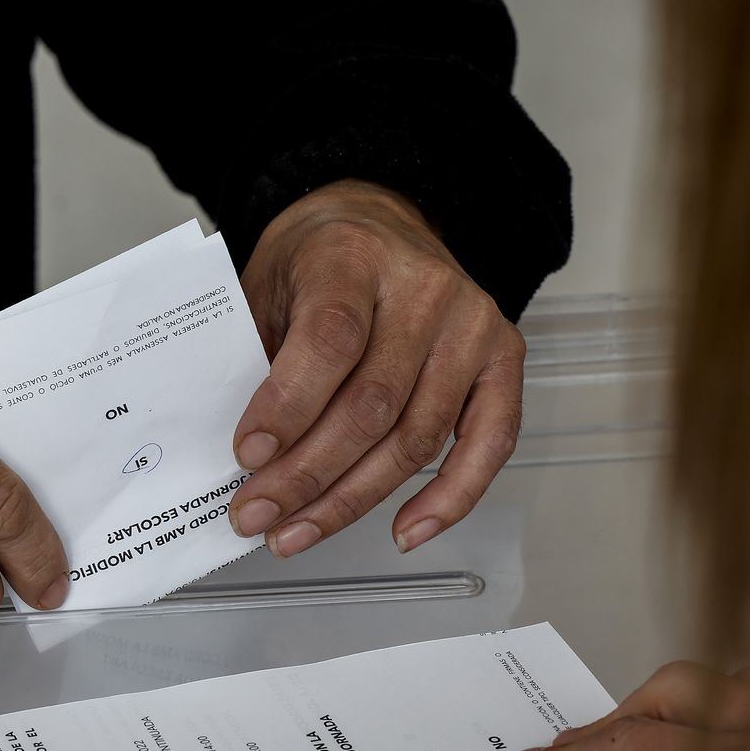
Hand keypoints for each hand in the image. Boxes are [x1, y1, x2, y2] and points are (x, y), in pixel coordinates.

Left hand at [229, 180, 525, 556]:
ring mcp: (472, 325)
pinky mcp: (503, 358)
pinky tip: (404, 531)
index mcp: (354, 256)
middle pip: (372, 404)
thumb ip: (259, 359)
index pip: (331, 341)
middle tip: (257, 512)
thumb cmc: (317, 260)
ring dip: (354, 499)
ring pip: (417, 437)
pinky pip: (490, 443)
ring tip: (298, 531)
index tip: (248, 456)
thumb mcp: (268, 285)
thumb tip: (246, 456)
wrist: (378, 219)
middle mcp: (424, 289)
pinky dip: (450, 497)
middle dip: (308, 474)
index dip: (289, 407)